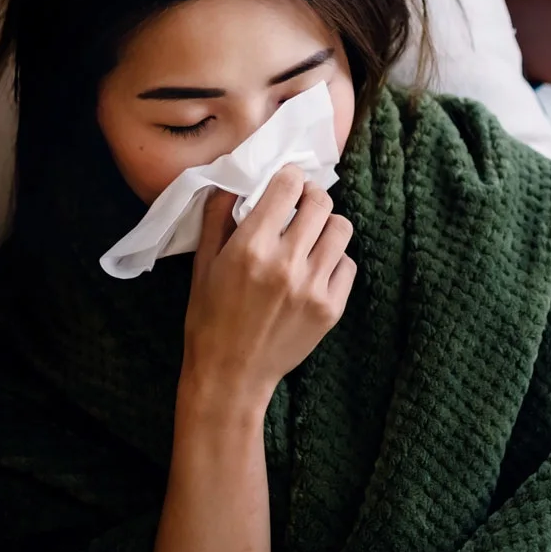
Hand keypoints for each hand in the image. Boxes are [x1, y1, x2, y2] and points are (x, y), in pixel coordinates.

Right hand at [178, 165, 355, 410]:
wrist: (231, 374)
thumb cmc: (209, 318)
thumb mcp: (202, 265)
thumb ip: (217, 218)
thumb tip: (232, 183)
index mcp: (251, 247)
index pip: (287, 187)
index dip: (289, 177)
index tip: (287, 181)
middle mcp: (286, 263)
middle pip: (320, 202)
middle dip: (310, 196)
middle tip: (302, 203)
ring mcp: (313, 287)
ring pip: (341, 229)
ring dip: (326, 225)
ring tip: (312, 235)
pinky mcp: (331, 308)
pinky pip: (348, 264)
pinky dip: (334, 260)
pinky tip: (316, 268)